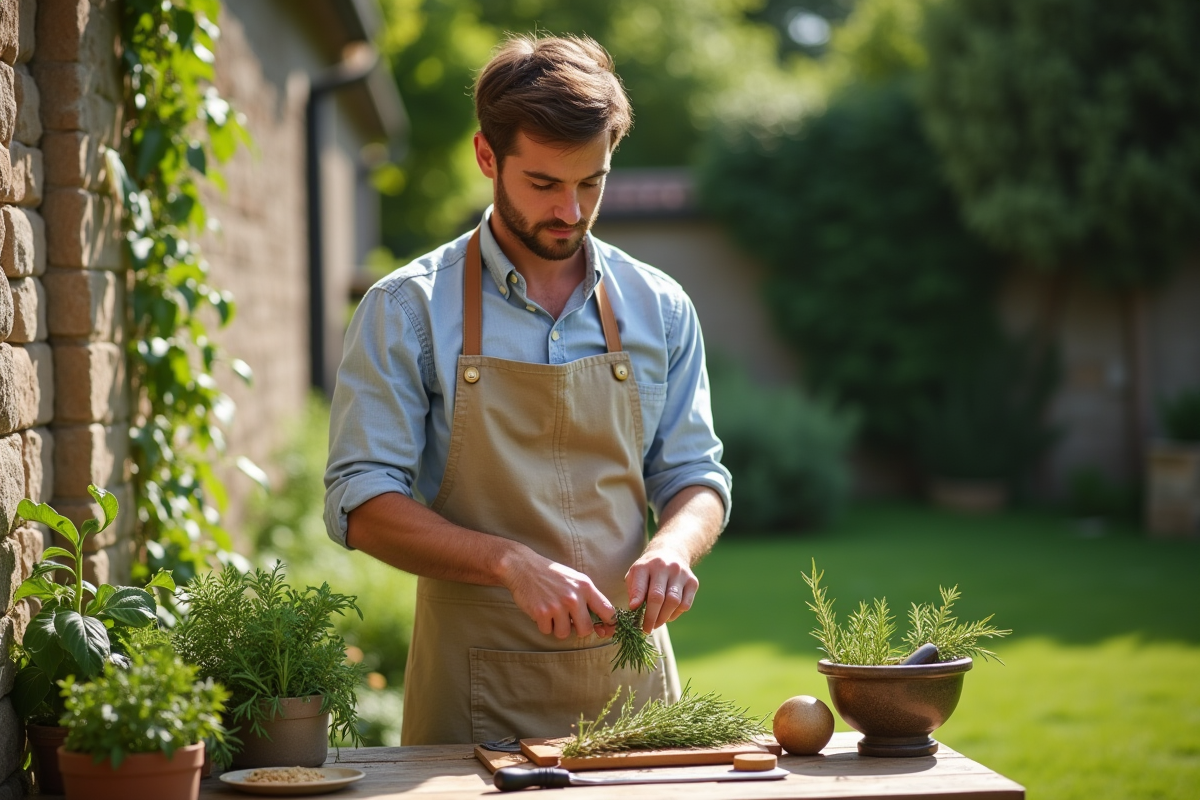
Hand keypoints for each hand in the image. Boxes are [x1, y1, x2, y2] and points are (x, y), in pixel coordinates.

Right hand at [501, 549, 616, 639]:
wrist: (523, 566)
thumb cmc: (552, 575)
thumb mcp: (576, 579)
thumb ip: (589, 598)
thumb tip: (601, 622)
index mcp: (586, 587)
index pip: (608, 612)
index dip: (609, 625)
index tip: (604, 630)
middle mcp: (574, 597)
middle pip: (586, 630)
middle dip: (578, 629)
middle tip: (570, 621)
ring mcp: (558, 605)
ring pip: (564, 633)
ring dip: (558, 627)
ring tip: (552, 613)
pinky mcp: (542, 612)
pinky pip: (547, 631)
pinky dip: (544, 625)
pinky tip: (541, 611)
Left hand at [626, 546, 698, 631]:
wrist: (670, 553)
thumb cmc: (648, 570)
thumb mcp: (635, 574)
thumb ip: (634, 590)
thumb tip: (634, 608)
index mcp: (646, 565)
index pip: (640, 586)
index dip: (637, 601)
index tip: (634, 613)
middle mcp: (664, 567)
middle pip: (658, 597)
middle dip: (651, 617)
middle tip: (646, 629)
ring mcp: (681, 573)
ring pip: (674, 602)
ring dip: (664, 618)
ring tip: (656, 623)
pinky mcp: (692, 581)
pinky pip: (685, 604)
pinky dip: (675, 614)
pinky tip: (668, 615)